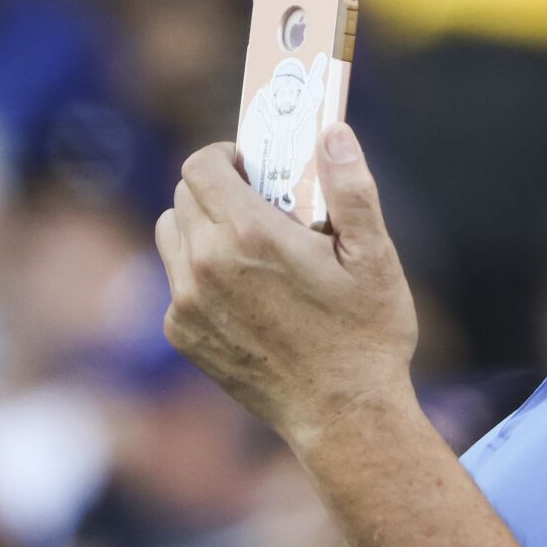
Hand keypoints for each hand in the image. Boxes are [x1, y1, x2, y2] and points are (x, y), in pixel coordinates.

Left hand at [156, 128, 419, 452]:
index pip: (201, 166)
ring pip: (172, 235)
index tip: (252, 164)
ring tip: (249, 244)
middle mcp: (206, 265)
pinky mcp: (183, 335)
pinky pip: (176, 281)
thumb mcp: (375, 255)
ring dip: (201, 226)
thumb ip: (351, 187)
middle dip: (218, 188)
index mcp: (250, 236)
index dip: (225, 155)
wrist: (343, 415)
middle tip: (262, 204)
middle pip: (184, 196)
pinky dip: (200, 272)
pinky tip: (247, 291)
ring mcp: (187, 304)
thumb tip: (333, 132)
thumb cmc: (366, 333)